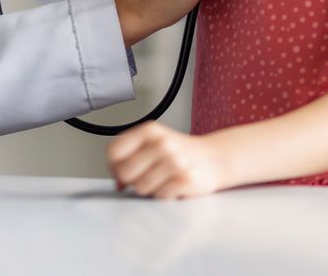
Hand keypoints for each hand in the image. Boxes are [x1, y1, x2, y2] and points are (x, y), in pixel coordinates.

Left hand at [107, 121, 227, 198]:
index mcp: (149, 130)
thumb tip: (117, 183)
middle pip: (124, 172)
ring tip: (162, 179)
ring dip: (149, 189)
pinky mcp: (186, 179)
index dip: (113, 166)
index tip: (122, 170)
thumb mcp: (153, 143)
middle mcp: (162, 143)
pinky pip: (160, 196)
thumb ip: (130, 156)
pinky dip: (164, 195)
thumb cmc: (179, 152)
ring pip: (141, 188)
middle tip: (145, 176)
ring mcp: (175, 161)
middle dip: (131, 180)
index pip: (113, 151)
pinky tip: (173, 185)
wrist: (214, 158)